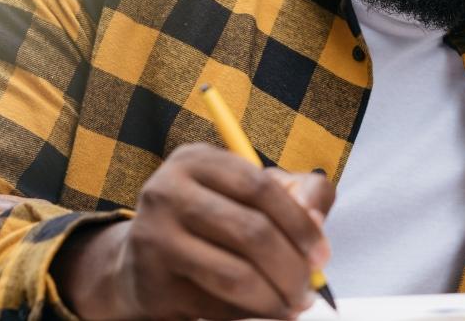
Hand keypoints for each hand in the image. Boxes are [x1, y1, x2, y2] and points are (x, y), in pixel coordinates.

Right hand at [51, 143, 333, 319]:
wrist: (142, 264)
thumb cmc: (214, 222)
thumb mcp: (252, 195)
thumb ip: (298, 195)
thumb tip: (317, 221)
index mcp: (196, 161)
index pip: (260, 187)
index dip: (300, 223)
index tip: (322, 255)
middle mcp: (168, 192)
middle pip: (251, 232)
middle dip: (292, 268)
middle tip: (309, 291)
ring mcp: (154, 238)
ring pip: (235, 276)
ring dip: (275, 299)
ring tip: (292, 306)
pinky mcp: (152, 284)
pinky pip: (216, 306)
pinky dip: (249, 315)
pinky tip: (262, 312)